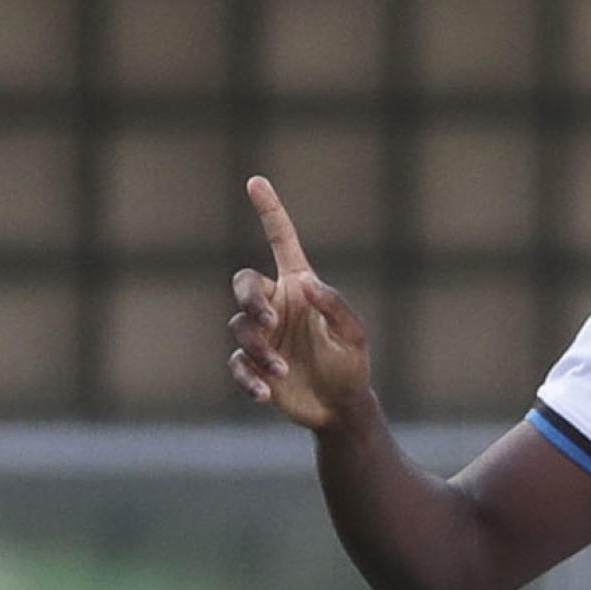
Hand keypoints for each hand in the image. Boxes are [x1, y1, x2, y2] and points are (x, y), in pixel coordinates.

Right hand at [230, 175, 372, 431]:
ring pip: (240, 328)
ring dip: (260, 349)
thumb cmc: (351, 366)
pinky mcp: (253, 365)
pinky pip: (237, 364)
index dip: (269, 212)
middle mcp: (277, 305)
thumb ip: (335, 307)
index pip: (281, 242)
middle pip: (244, 284)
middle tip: (269, 322)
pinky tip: (265, 392)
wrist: (339, 408)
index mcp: (299, 287)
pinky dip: (248, 377)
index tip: (256, 181)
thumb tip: (307, 285)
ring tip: (283, 370)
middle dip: (250, 300)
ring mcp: (262, 335)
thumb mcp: (353, 335)